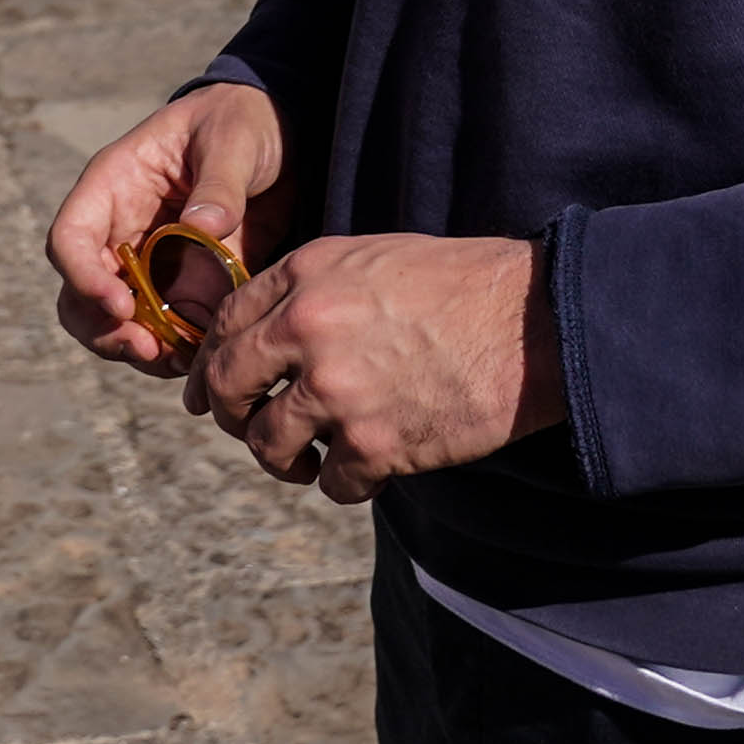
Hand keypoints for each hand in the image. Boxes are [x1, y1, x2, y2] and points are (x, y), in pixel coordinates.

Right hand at [47, 80, 289, 371]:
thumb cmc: (241, 121)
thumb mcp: (234, 137)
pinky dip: (172, 349)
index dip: (83, 278)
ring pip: (114, 321)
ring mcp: (147, 262)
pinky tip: (201, 354)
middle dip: (104, 328)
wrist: (279, 136)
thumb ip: (220, 182)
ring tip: (176, 360)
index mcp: (113, 185)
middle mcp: (120, 230)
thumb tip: (203, 229)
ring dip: (135, 347)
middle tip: (147, 347)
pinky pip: (161, 327)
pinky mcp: (180, 285)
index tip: (122, 306)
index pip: (71, 238)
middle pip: (79, 294)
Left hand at [187, 233, 562, 504]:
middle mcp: (308, 327)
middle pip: (229, 388)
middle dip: (232, 417)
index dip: (212, 366)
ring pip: (269, 444)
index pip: (225, 324)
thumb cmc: (460, 286)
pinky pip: (332, 482)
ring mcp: (337, 388)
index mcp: (306, 275)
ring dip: (285, 461)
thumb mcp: (372, 259)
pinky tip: (370, 471)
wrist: (531, 322)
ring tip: (310, 462)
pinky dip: (347, 483)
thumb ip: (312, 290)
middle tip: (252, 431)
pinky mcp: (374, 443)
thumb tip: (263, 336)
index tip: (211, 392)